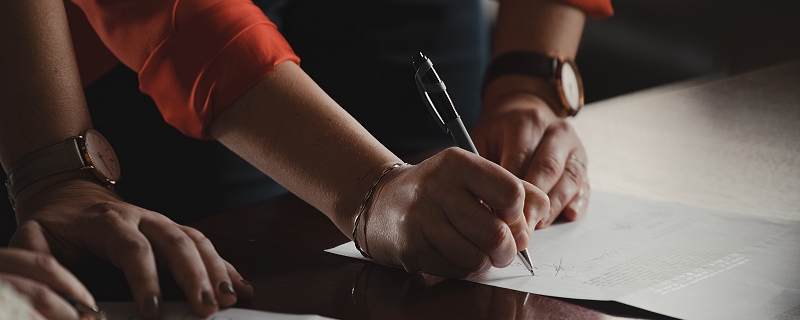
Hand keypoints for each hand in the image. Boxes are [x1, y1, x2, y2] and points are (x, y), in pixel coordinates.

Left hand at [8, 176, 252, 318]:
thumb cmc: (54, 222)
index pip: (133, 248)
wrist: (70, 193)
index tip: (153, 312)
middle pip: (177, 242)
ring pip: (197, 241)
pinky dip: (225, 265)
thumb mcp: (33, 237)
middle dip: (195, 276)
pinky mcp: (174, 231)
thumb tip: (57, 297)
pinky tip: (240, 286)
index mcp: (109, 220)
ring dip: (216, 271)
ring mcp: (163, 222)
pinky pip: (205, 245)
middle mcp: (143, 218)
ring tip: (229, 300)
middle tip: (206, 308)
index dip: (145, 280)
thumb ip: (38, 262)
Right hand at [359, 148, 548, 277]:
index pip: (511, 193)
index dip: (519, 214)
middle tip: (503, 248)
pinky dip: (463, 269)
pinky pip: (455, 271)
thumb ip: (513, 188)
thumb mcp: (472, 175)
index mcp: (457, 163)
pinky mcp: (411, 248)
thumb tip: (539, 215)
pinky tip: (453, 253)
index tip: (510, 217)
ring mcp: (420, 219)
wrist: (381, 201)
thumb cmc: (437, 189)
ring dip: (485, 262)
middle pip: (497, 234)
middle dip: (508, 250)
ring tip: (477, 250)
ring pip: (477, 259)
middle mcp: (436, 188)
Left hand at [472, 92, 589, 227]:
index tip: (499, 216)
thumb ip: (483, 170)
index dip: (510, 192)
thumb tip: (481, 206)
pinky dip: (578, 202)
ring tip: (537, 226)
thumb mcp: (482, 141)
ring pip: (569, 179)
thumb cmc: (499, 136)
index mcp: (527, 122)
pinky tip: (568, 215)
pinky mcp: (584, 163)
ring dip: (554, 207)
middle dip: (534, 203)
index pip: (520, 161)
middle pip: (548, 170)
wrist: (523, 116)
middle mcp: (556, 131)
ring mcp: (574, 147)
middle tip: (520, 228)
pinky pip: (585, 185)